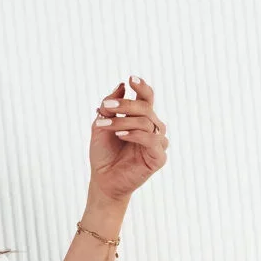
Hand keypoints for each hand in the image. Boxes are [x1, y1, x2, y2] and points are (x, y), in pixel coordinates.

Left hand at [88, 76, 168, 203]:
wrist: (102, 181)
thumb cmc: (103, 155)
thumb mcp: (101, 126)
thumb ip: (110, 106)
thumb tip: (121, 86)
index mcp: (141, 119)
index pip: (146, 98)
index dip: (141, 87)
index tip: (130, 79)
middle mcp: (152, 128)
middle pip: (145, 108)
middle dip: (125, 105)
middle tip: (107, 107)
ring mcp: (157, 142)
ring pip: (147, 122)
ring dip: (124, 121)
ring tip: (105, 125)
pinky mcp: (159, 157)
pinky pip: (152, 139)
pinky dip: (135, 135)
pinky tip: (120, 135)